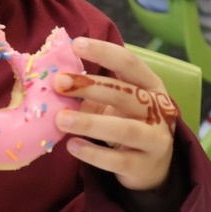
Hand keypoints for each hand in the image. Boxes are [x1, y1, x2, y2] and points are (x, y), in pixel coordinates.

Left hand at [53, 38, 176, 191]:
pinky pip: (117, 160)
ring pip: (124, 129)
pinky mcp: (144, 166)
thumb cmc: (127, 122)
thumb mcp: (114, 102)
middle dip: (91, 86)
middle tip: (58, 83)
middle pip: (125, 93)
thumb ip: (90, 91)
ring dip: (90, 123)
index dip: (103, 52)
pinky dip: (93, 153)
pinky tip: (72, 146)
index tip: (76, 45)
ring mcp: (155, 139)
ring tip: (60, 119)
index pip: (129, 63)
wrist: (151, 166)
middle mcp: (158, 109)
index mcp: (150, 85)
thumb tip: (52, 81)